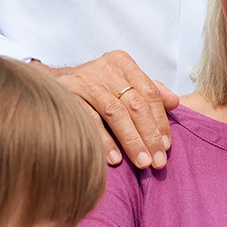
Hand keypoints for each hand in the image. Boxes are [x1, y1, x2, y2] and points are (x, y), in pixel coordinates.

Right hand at [36, 51, 179, 167]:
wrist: (51, 83)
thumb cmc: (95, 87)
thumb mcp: (123, 83)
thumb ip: (149, 91)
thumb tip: (175, 103)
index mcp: (122, 63)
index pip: (149, 93)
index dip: (160, 122)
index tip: (166, 147)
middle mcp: (105, 68)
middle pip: (135, 104)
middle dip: (149, 135)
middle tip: (157, 162)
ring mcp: (85, 80)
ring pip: (115, 112)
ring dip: (131, 141)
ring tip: (141, 163)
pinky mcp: (68, 95)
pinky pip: (90, 120)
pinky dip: (104, 141)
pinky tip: (114, 159)